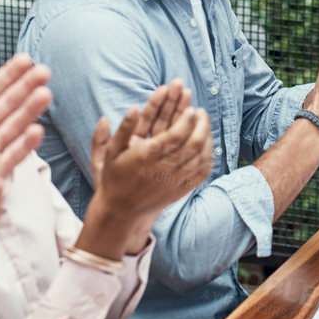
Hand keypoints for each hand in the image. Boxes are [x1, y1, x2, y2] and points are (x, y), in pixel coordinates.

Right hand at [83, 81, 213, 253]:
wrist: (121, 211)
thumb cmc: (115, 177)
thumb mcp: (111, 151)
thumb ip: (123, 128)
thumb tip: (134, 107)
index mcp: (146, 156)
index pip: (175, 135)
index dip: (187, 119)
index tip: (192, 109)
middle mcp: (162, 169)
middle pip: (192, 144)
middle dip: (202, 125)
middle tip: (203, 113)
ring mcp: (173, 182)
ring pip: (200, 158)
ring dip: (207, 140)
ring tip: (206, 128)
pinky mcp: (180, 192)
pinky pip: (200, 174)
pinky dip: (208, 159)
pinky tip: (207, 148)